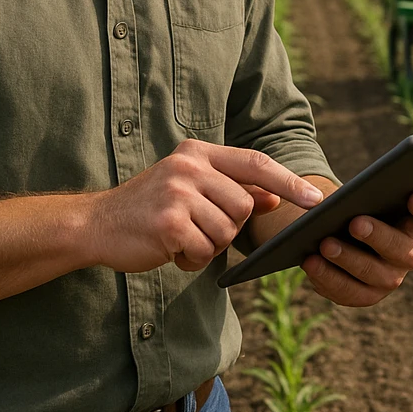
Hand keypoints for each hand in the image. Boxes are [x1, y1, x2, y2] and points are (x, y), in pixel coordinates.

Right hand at [87, 140, 324, 272]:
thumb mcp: (193, 188)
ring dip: (207, 245)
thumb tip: (274, 196)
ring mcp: (178, 193)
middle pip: (244, 206)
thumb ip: (233, 189)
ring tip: (180, 237)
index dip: (289, 182)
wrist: (96, 224)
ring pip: (226, 232)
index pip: (256, 163)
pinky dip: (191, 259)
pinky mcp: (168, 222)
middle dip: (227, 227)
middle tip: (196, 228)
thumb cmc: (152, 207)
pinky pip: (204, 251)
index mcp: (199, 152)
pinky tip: (169, 249)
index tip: (316, 199)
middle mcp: (190, 166)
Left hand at [301, 190, 412, 306]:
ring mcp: (390, 278)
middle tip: (355, 223)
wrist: (345, 231)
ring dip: (347, 260)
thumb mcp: (370, 195)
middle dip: (378, 236)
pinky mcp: (368, 295)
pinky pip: (349, 293)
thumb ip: (371, 192)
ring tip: (324, 244)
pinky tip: (311, 263)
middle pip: (401, 250)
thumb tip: (351, 197)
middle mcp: (410, 254)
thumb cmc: (362, 205)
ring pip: (373, 275)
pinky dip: (328, 278)